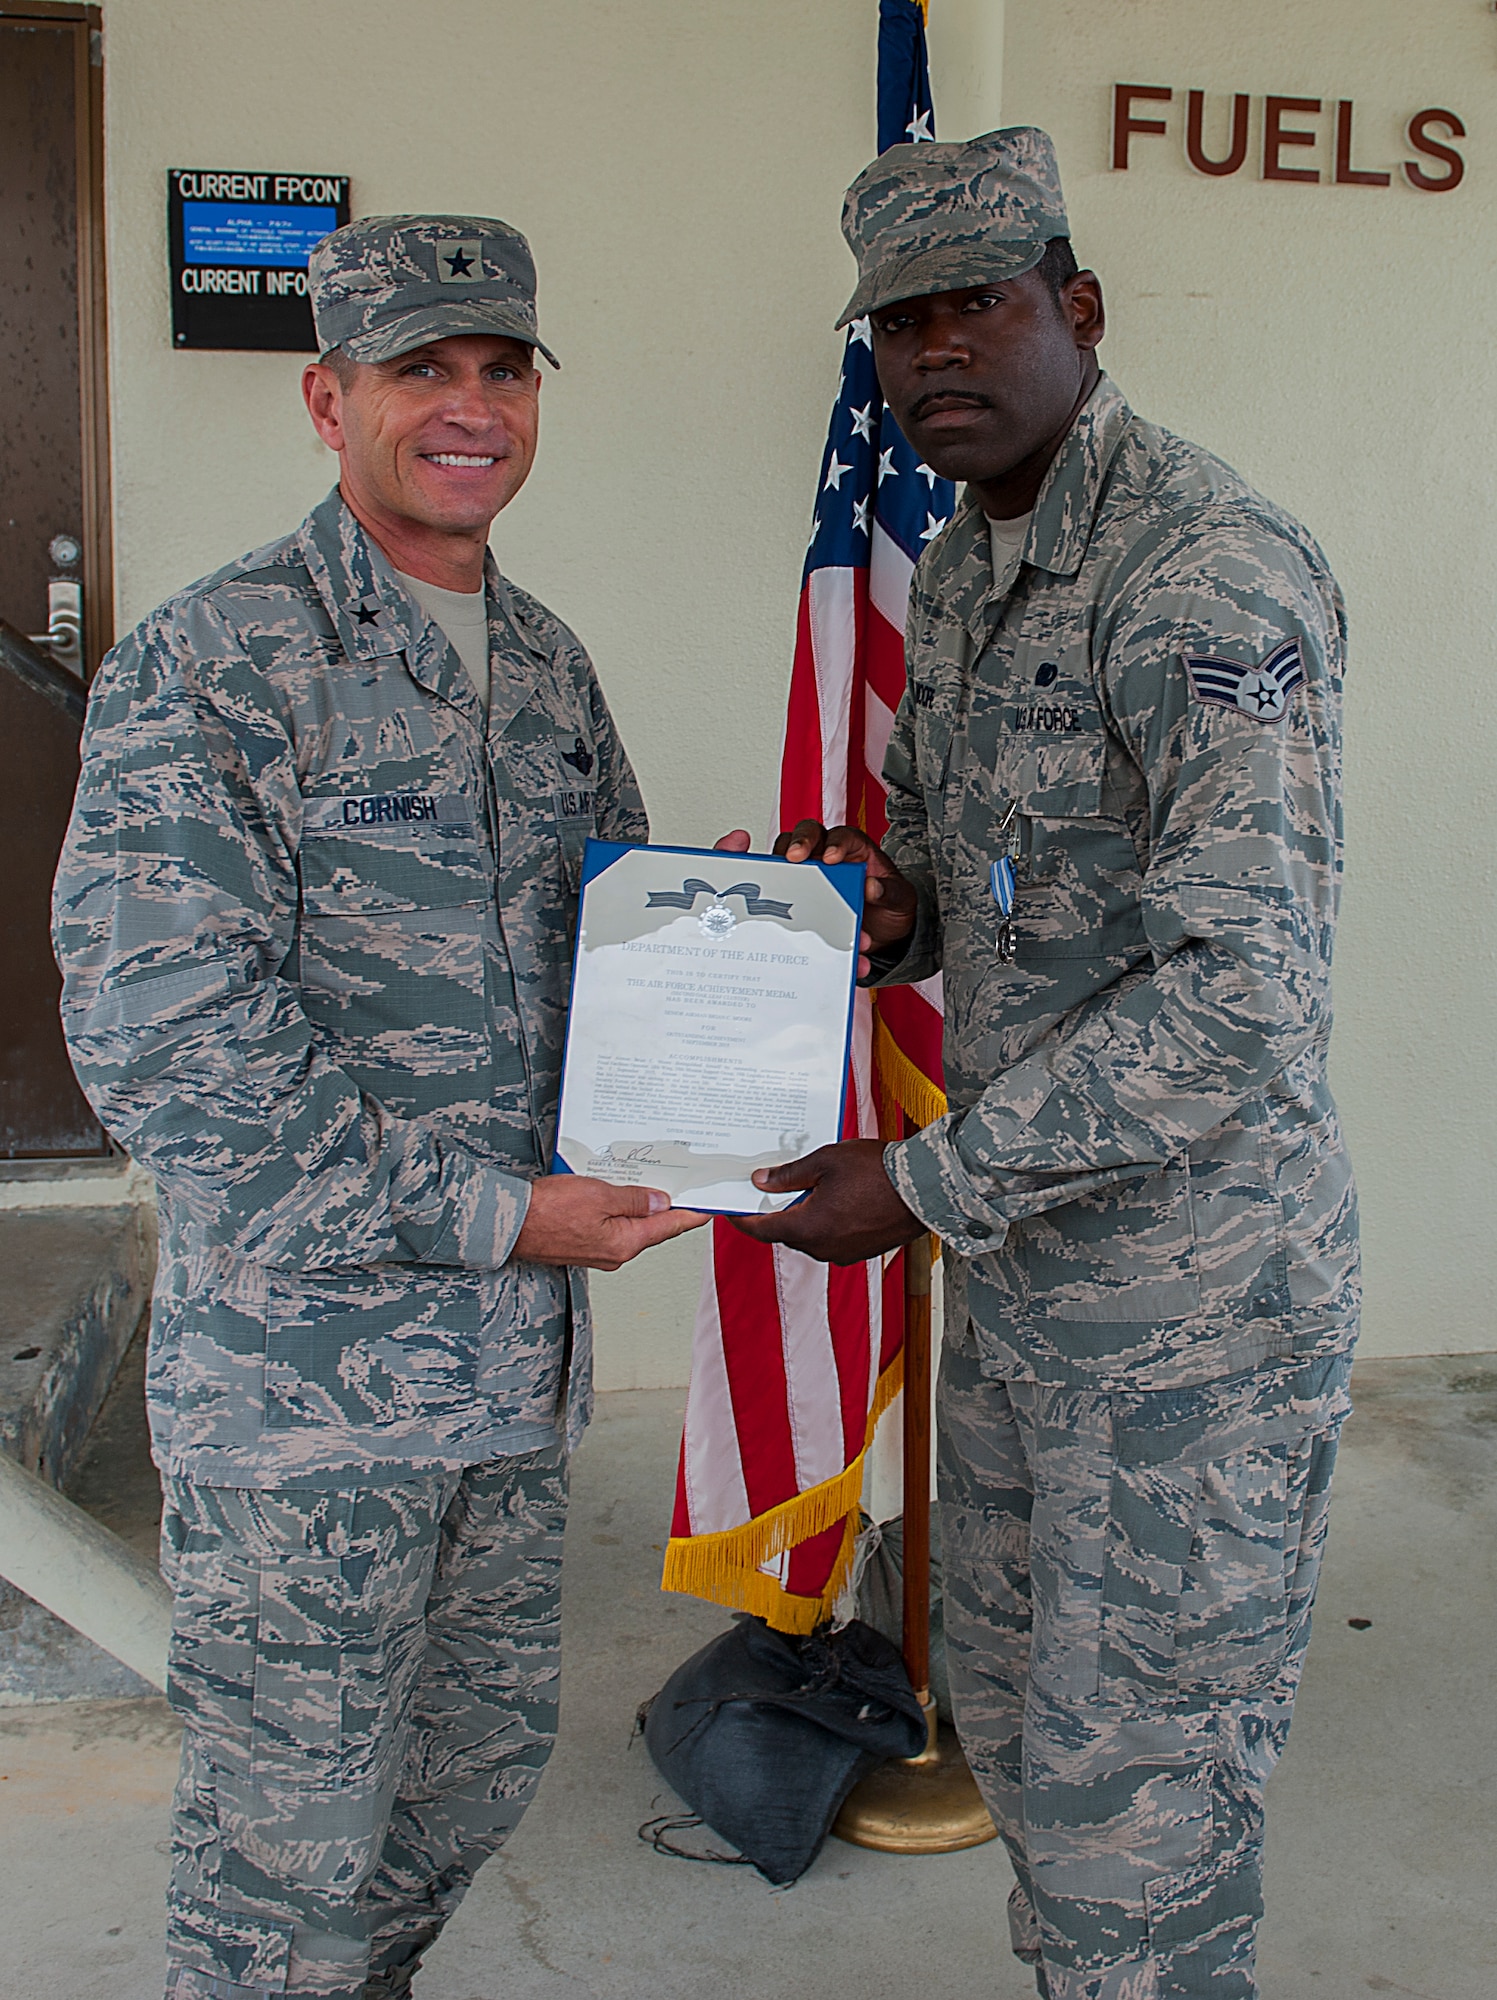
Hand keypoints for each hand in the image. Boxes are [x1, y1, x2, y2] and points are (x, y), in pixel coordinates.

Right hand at [513, 1176, 708, 1270]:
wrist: (509, 1223)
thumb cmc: (548, 1211)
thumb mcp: (600, 1195)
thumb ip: (634, 1200)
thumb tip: (660, 1202)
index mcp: (625, 1242)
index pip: (669, 1227)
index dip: (691, 1215)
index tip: (709, 1208)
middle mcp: (615, 1253)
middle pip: (651, 1226)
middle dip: (666, 1206)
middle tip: (683, 1185)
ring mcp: (598, 1251)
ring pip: (629, 1225)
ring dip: (639, 1206)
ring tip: (649, 1184)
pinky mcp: (583, 1245)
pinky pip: (610, 1226)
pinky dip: (618, 1210)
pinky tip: (616, 1194)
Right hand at [714, 821, 916, 978]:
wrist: (882, 933)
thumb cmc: (889, 904)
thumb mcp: (901, 899)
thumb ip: (891, 892)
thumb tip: (873, 887)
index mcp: (856, 849)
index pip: (843, 835)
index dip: (835, 843)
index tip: (831, 857)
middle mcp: (831, 855)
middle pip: (809, 835)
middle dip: (799, 842)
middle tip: (794, 857)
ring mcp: (813, 873)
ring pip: (788, 856)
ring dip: (781, 866)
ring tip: (778, 882)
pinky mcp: (800, 893)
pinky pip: (785, 889)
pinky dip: (780, 898)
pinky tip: (782, 910)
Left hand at [729, 1139, 925, 1265]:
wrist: (925, 1187)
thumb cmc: (877, 1171)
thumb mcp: (825, 1162)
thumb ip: (789, 1175)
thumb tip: (762, 1182)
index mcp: (808, 1228)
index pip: (762, 1229)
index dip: (743, 1219)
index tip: (731, 1210)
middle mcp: (823, 1248)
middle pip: (786, 1233)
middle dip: (778, 1212)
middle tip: (770, 1188)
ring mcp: (844, 1253)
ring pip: (811, 1236)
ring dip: (805, 1216)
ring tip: (808, 1188)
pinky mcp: (862, 1251)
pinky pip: (833, 1238)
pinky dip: (826, 1222)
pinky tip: (835, 1199)